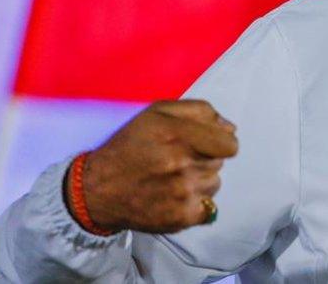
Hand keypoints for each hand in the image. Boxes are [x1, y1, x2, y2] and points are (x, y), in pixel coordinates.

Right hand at [76, 99, 238, 232]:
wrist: (97, 189)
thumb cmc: (130, 145)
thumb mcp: (157, 112)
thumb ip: (199, 111)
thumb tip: (230, 128)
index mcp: (177, 134)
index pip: (229, 144)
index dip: (221, 142)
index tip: (208, 144)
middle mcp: (181, 163)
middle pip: (220, 162)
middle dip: (205, 158)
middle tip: (178, 160)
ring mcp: (183, 192)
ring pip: (214, 183)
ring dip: (200, 180)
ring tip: (173, 178)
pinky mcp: (181, 217)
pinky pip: (209, 207)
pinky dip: (197, 203)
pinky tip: (175, 196)